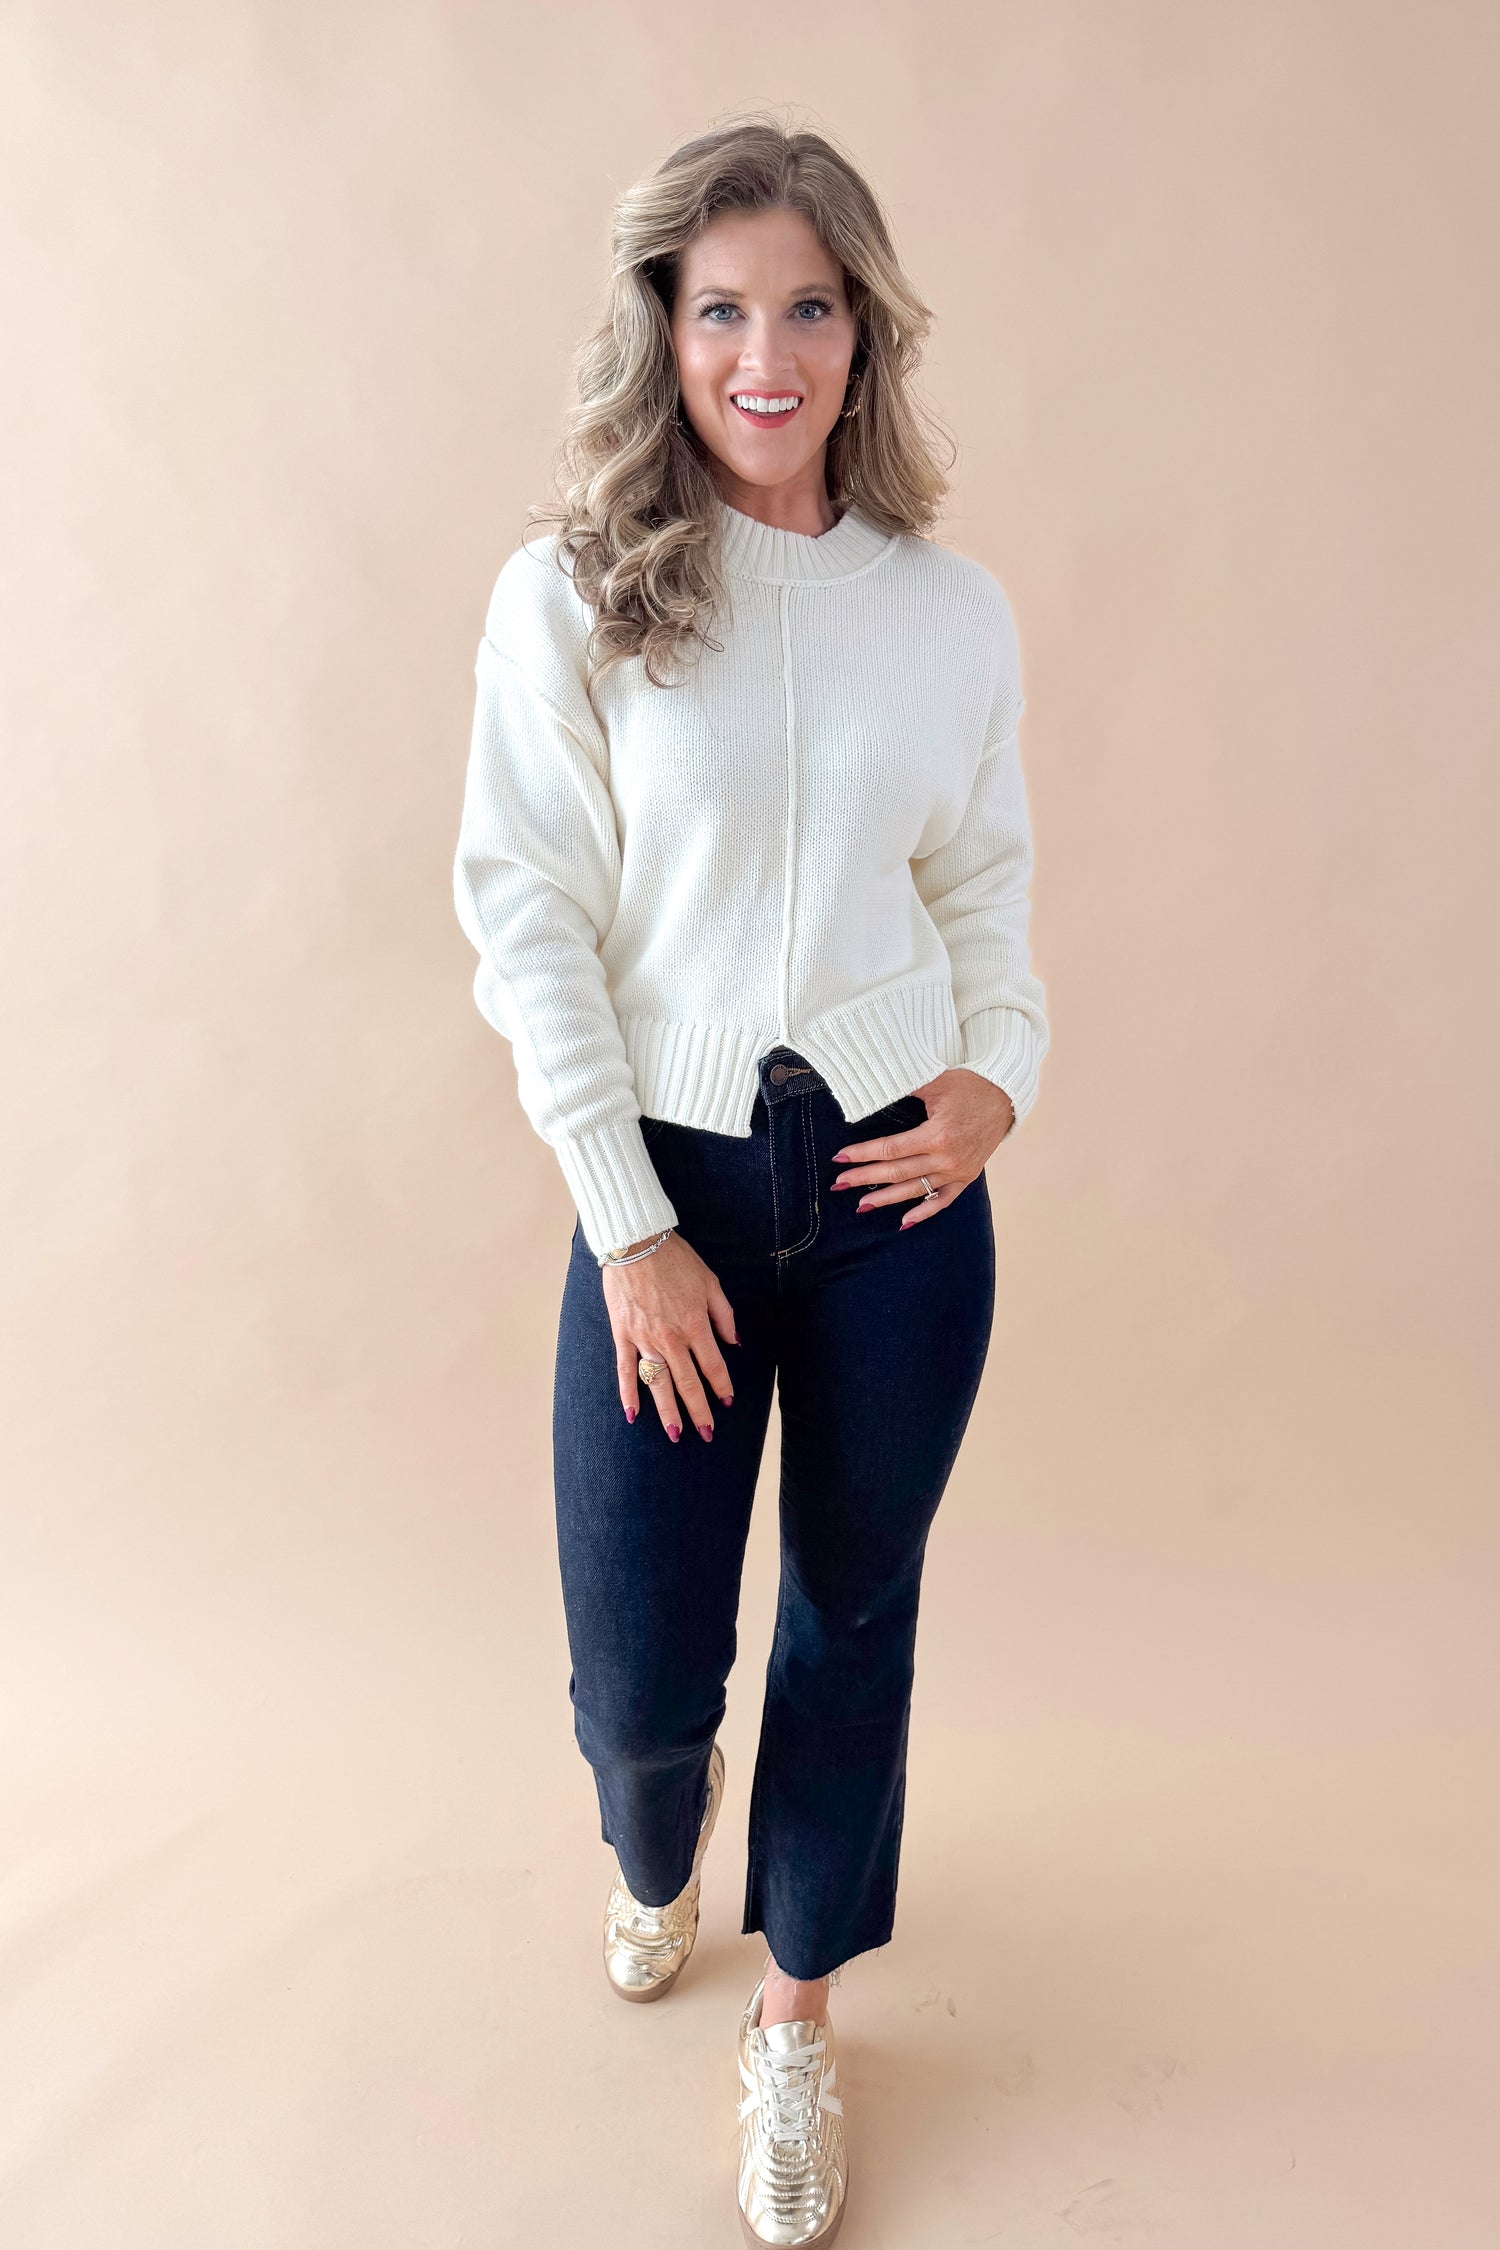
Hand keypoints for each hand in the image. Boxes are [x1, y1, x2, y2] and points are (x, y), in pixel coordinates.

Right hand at [602, 1231, 739, 1439]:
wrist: (635, 1243)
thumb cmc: (675, 1260)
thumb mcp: (710, 1282)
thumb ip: (723, 1315)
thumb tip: (735, 1342)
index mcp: (695, 1324)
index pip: (713, 1366)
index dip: (721, 1387)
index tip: (727, 1403)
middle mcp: (671, 1338)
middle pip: (688, 1383)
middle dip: (699, 1411)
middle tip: (706, 1434)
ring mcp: (644, 1339)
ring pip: (658, 1383)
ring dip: (668, 1411)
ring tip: (675, 1434)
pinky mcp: (623, 1334)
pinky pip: (625, 1370)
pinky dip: (628, 1393)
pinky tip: (633, 1415)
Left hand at [831, 1068, 1015, 1229]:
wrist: (1005, 1095)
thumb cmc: (968, 1084)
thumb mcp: (935, 1081)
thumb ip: (904, 1088)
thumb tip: (870, 1088)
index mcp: (937, 1135)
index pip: (890, 1149)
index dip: (863, 1154)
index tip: (840, 1158)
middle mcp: (947, 1158)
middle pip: (898, 1172)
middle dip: (865, 1178)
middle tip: (839, 1184)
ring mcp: (958, 1170)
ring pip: (916, 1189)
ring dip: (887, 1199)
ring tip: (862, 1205)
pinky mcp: (967, 1176)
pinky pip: (943, 1200)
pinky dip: (924, 1211)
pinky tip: (904, 1222)